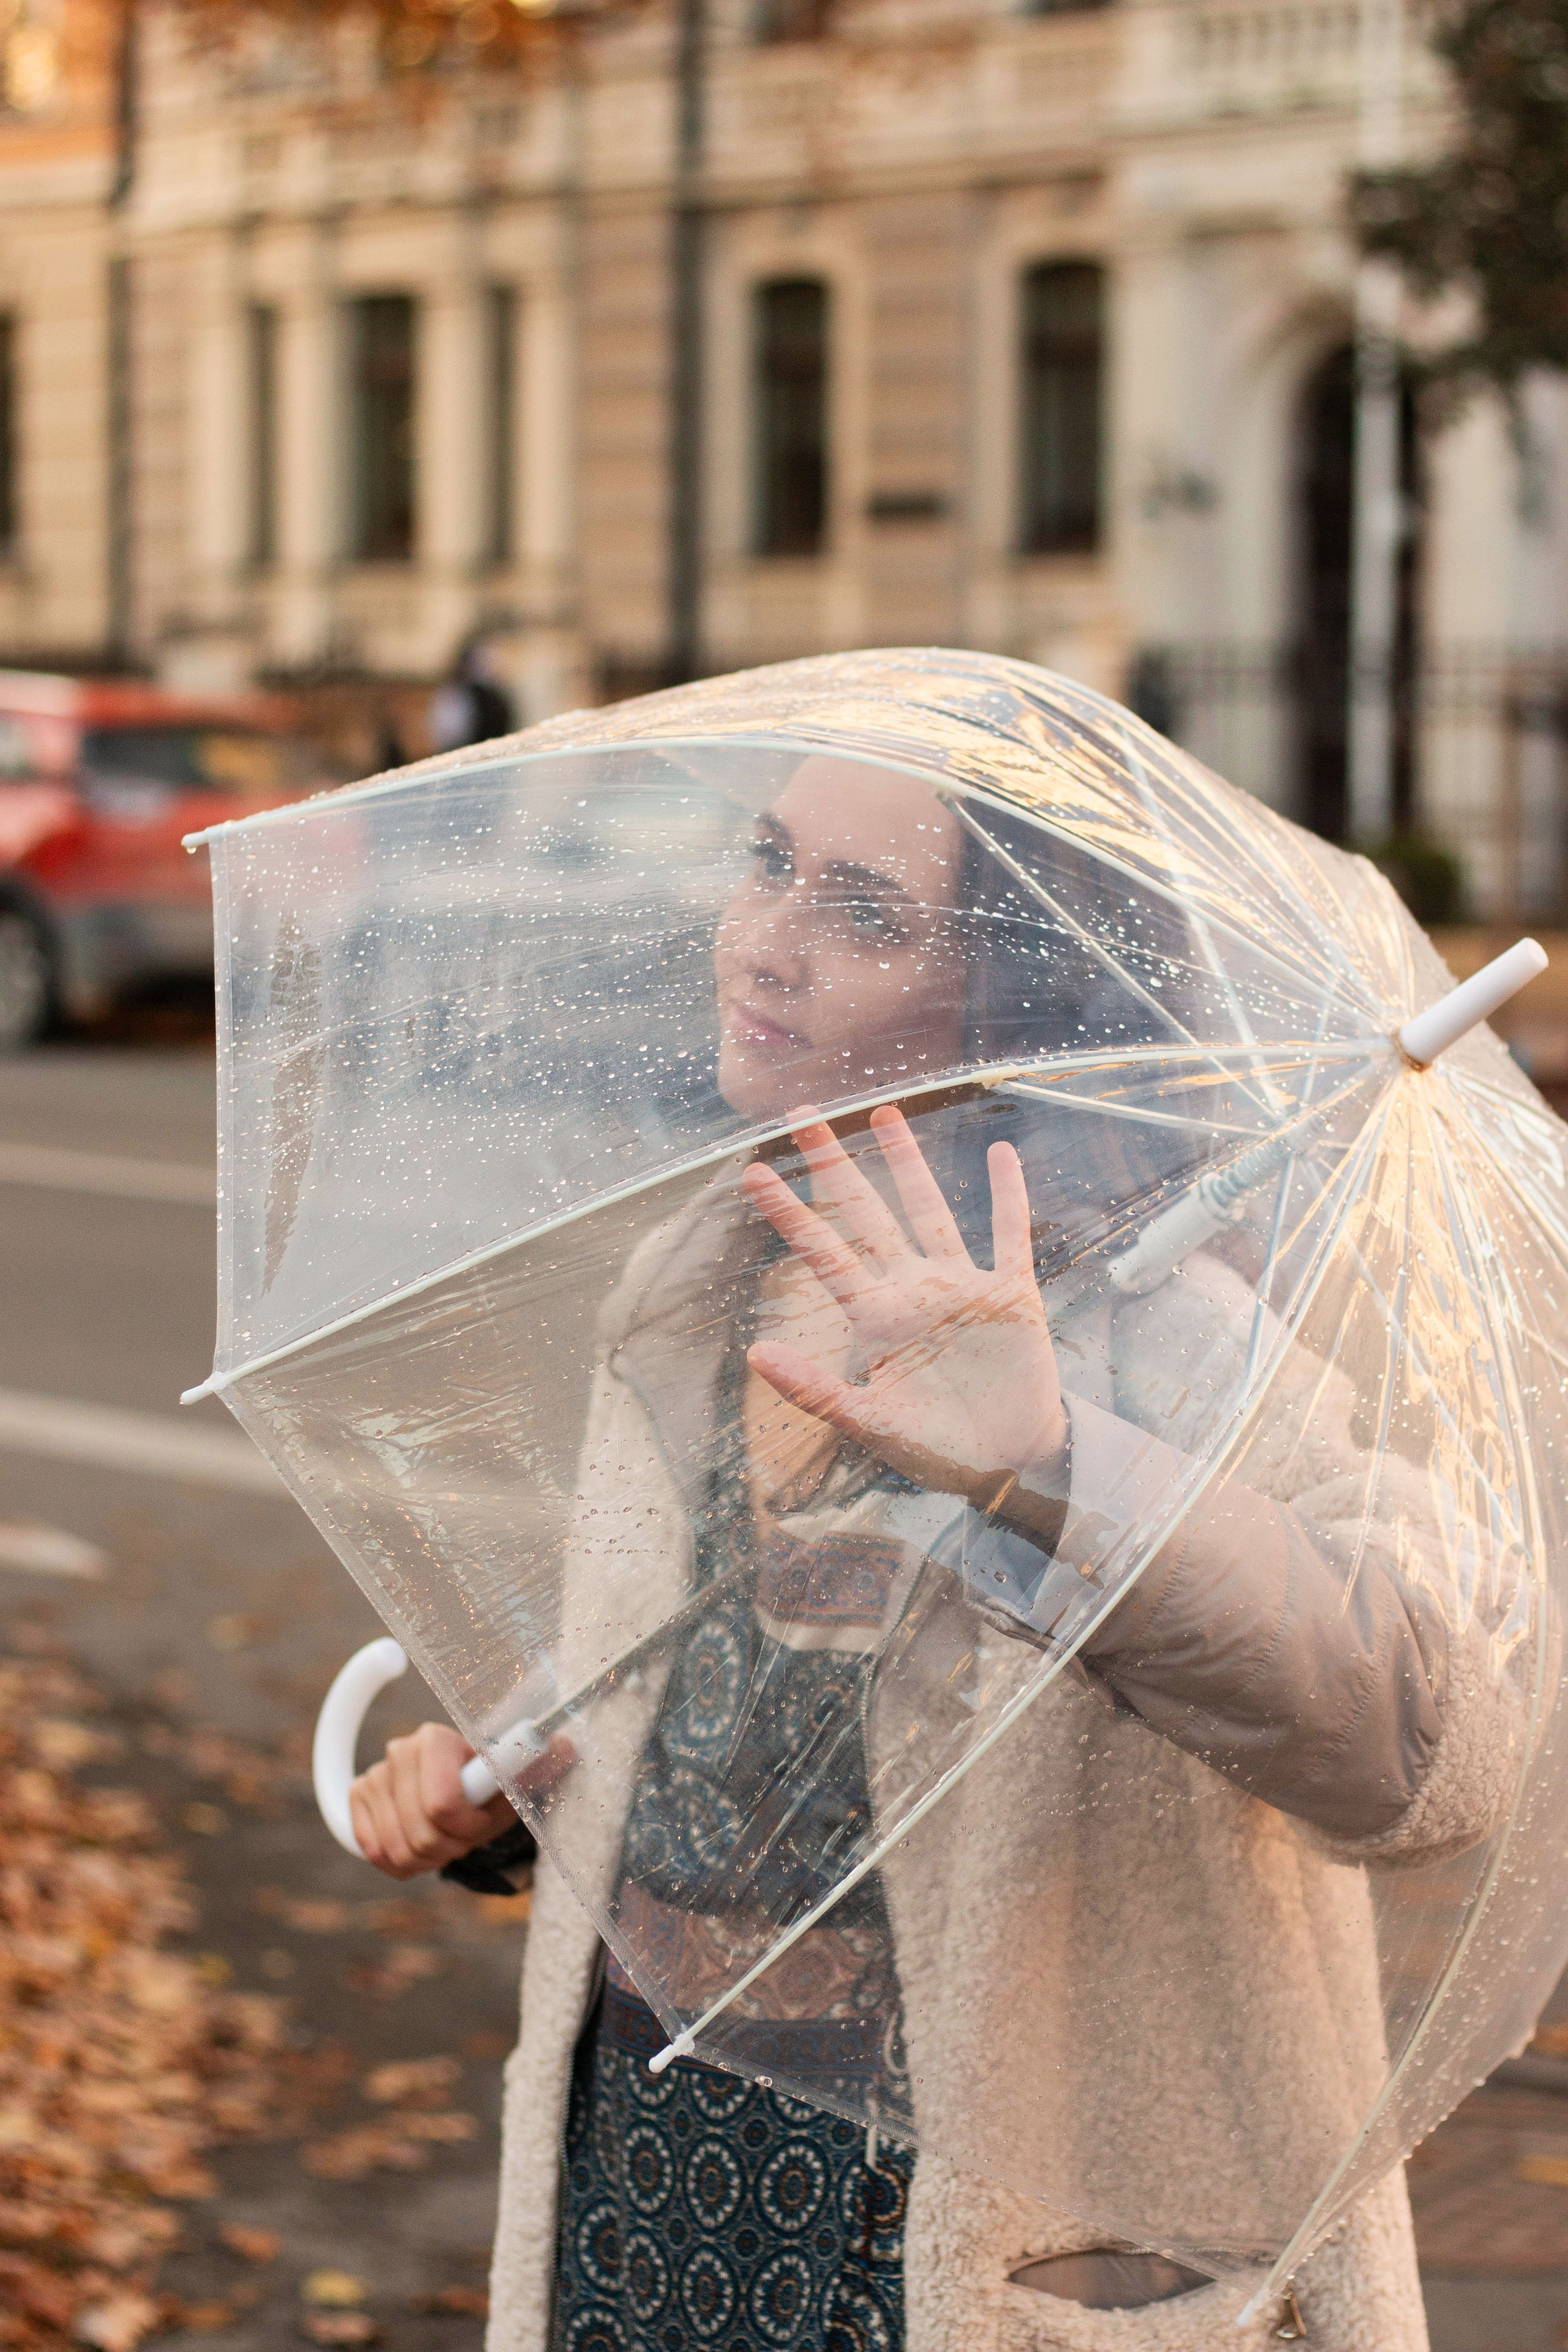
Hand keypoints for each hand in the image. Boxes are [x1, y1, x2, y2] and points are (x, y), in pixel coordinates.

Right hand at [349, 1722, 572, 1880]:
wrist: (460, 1791)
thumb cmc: (491, 1788)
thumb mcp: (515, 1781)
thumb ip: (537, 1766)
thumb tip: (565, 1747)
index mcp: (436, 1740)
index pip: (442, 1805)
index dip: (468, 1828)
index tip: (483, 1824)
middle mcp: (400, 1752)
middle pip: (420, 1834)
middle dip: (450, 1847)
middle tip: (466, 1837)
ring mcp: (374, 1775)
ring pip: (397, 1849)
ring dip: (428, 1858)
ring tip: (446, 1841)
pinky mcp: (357, 1798)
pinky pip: (374, 1852)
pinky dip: (402, 1862)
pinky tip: (420, 1846)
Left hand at [741, 1104, 1066, 1505]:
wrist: (1008, 1465)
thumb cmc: (938, 1450)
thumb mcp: (870, 1424)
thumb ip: (814, 1389)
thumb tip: (754, 1352)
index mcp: (876, 1319)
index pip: (824, 1253)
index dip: (790, 1212)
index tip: (754, 1172)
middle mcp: (913, 1291)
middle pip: (866, 1213)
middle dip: (834, 1164)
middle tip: (802, 1113)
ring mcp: (962, 1287)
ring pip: (929, 1209)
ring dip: (907, 1162)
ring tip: (884, 1112)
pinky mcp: (1011, 1295)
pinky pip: (1008, 1236)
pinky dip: (1007, 1196)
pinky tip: (1001, 1154)